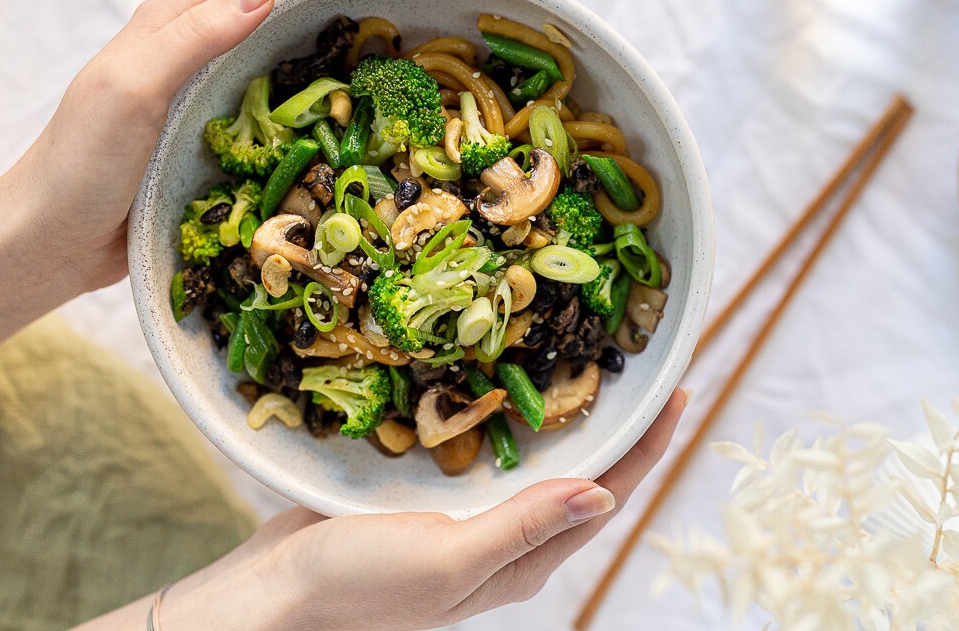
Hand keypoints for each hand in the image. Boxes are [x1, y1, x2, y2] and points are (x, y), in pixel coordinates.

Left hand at [12, 0, 431, 291]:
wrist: (51, 239)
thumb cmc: (79, 166)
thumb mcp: (130, 89)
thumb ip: (194, 36)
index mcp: (176, 21)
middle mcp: (198, 45)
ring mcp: (210, 88)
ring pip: (288, 40)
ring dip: (343, 20)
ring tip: (397, 16)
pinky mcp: (219, 131)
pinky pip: (282, 93)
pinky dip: (323, 79)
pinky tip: (353, 90)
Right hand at [154, 389, 688, 630]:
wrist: (278, 594)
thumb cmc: (358, 585)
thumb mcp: (447, 558)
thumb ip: (524, 527)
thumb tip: (606, 496)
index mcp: (521, 561)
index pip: (605, 498)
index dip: (648, 447)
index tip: (681, 390)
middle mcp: (506, 541)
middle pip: (580, 477)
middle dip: (618, 427)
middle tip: (643, 366)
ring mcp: (469, 519)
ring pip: (536, 462)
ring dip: (567, 418)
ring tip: (589, 364)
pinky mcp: (433, 497)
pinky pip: (490, 454)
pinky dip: (512, 418)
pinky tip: (510, 385)